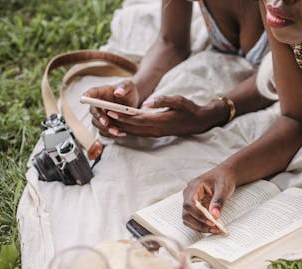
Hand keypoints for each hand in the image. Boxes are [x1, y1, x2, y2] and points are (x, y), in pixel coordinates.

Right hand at [84, 80, 138, 136]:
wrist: (133, 102)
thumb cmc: (129, 91)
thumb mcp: (129, 86)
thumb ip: (124, 88)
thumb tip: (118, 92)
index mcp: (102, 92)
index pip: (92, 92)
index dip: (87, 95)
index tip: (83, 98)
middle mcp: (99, 104)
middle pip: (93, 111)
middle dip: (99, 118)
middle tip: (106, 123)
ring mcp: (101, 114)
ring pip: (97, 122)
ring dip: (104, 128)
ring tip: (116, 131)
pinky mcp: (105, 123)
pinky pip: (103, 130)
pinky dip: (110, 133)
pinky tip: (120, 133)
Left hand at [104, 95, 223, 136]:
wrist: (199, 122)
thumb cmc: (189, 109)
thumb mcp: (179, 100)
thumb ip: (162, 100)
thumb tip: (147, 102)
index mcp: (160, 121)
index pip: (136, 119)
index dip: (122, 116)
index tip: (109, 110)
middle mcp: (156, 129)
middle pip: (132, 127)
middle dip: (117, 121)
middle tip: (102, 115)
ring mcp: (156, 133)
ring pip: (134, 132)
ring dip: (121, 127)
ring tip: (108, 120)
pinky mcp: (156, 134)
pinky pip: (139, 134)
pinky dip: (128, 131)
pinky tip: (121, 127)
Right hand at [182, 166, 236, 233]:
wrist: (225, 175)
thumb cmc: (223, 178)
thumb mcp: (224, 188)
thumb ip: (218, 201)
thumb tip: (214, 216)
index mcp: (194, 186)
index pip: (189, 204)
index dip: (198, 215)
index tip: (211, 221)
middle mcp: (188, 195)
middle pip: (186, 214)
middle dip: (199, 224)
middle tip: (215, 229)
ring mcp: (190, 202)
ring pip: (188, 219)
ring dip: (200, 227)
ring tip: (216, 230)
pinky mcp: (195, 208)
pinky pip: (194, 220)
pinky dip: (202, 225)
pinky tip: (213, 227)